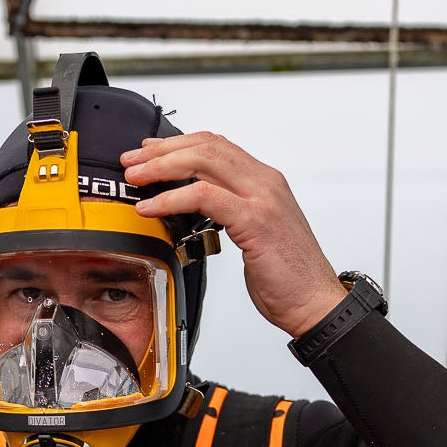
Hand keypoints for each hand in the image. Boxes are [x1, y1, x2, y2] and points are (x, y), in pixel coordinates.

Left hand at [122, 133, 342, 337]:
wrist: (314, 302)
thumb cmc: (286, 275)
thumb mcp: (254, 233)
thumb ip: (229, 212)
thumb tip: (193, 207)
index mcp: (265, 182)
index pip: (216, 146)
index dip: (178, 144)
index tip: (148, 153)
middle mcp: (265, 182)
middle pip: (206, 146)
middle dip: (162, 151)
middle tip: (131, 163)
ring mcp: (262, 198)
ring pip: (204, 163)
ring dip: (162, 168)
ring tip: (135, 180)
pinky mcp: (256, 220)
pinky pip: (205, 197)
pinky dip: (172, 198)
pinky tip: (152, 208)